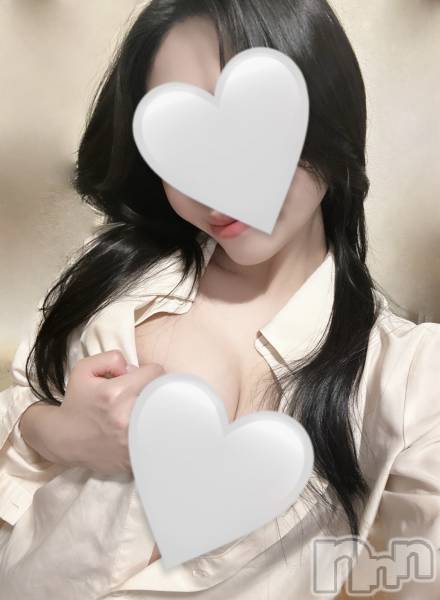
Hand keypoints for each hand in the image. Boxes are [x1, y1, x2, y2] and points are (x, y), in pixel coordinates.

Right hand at [20, 350, 164, 475]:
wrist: (66, 440)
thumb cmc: (77, 402)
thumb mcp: (84, 369)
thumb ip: (111, 358)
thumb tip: (132, 367)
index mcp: (115, 393)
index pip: (155, 372)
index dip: (148, 372)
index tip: (140, 379)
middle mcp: (126, 416)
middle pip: (164, 394)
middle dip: (154, 391)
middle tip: (142, 395)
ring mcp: (132, 440)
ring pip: (165, 417)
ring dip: (155, 411)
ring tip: (142, 411)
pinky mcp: (135, 457)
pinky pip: (158, 440)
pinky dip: (153, 432)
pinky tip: (140, 429)